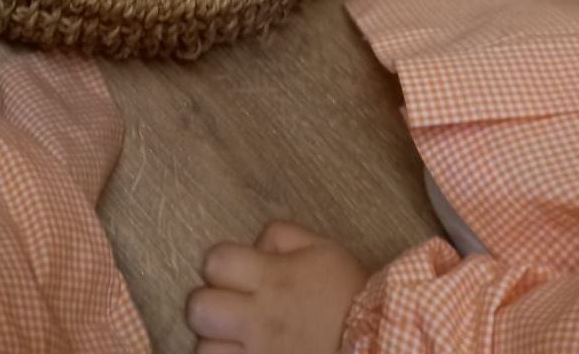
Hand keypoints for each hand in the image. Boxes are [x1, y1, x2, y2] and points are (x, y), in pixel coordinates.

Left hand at [187, 221, 369, 353]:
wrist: (379, 343)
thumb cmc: (350, 295)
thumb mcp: (322, 249)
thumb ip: (280, 236)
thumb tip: (253, 247)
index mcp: (271, 278)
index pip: (214, 262)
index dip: (219, 265)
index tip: (234, 275)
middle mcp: (259, 318)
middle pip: (199, 309)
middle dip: (208, 306)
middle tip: (227, 310)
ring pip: (205, 350)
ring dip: (216, 344)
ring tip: (235, 342)